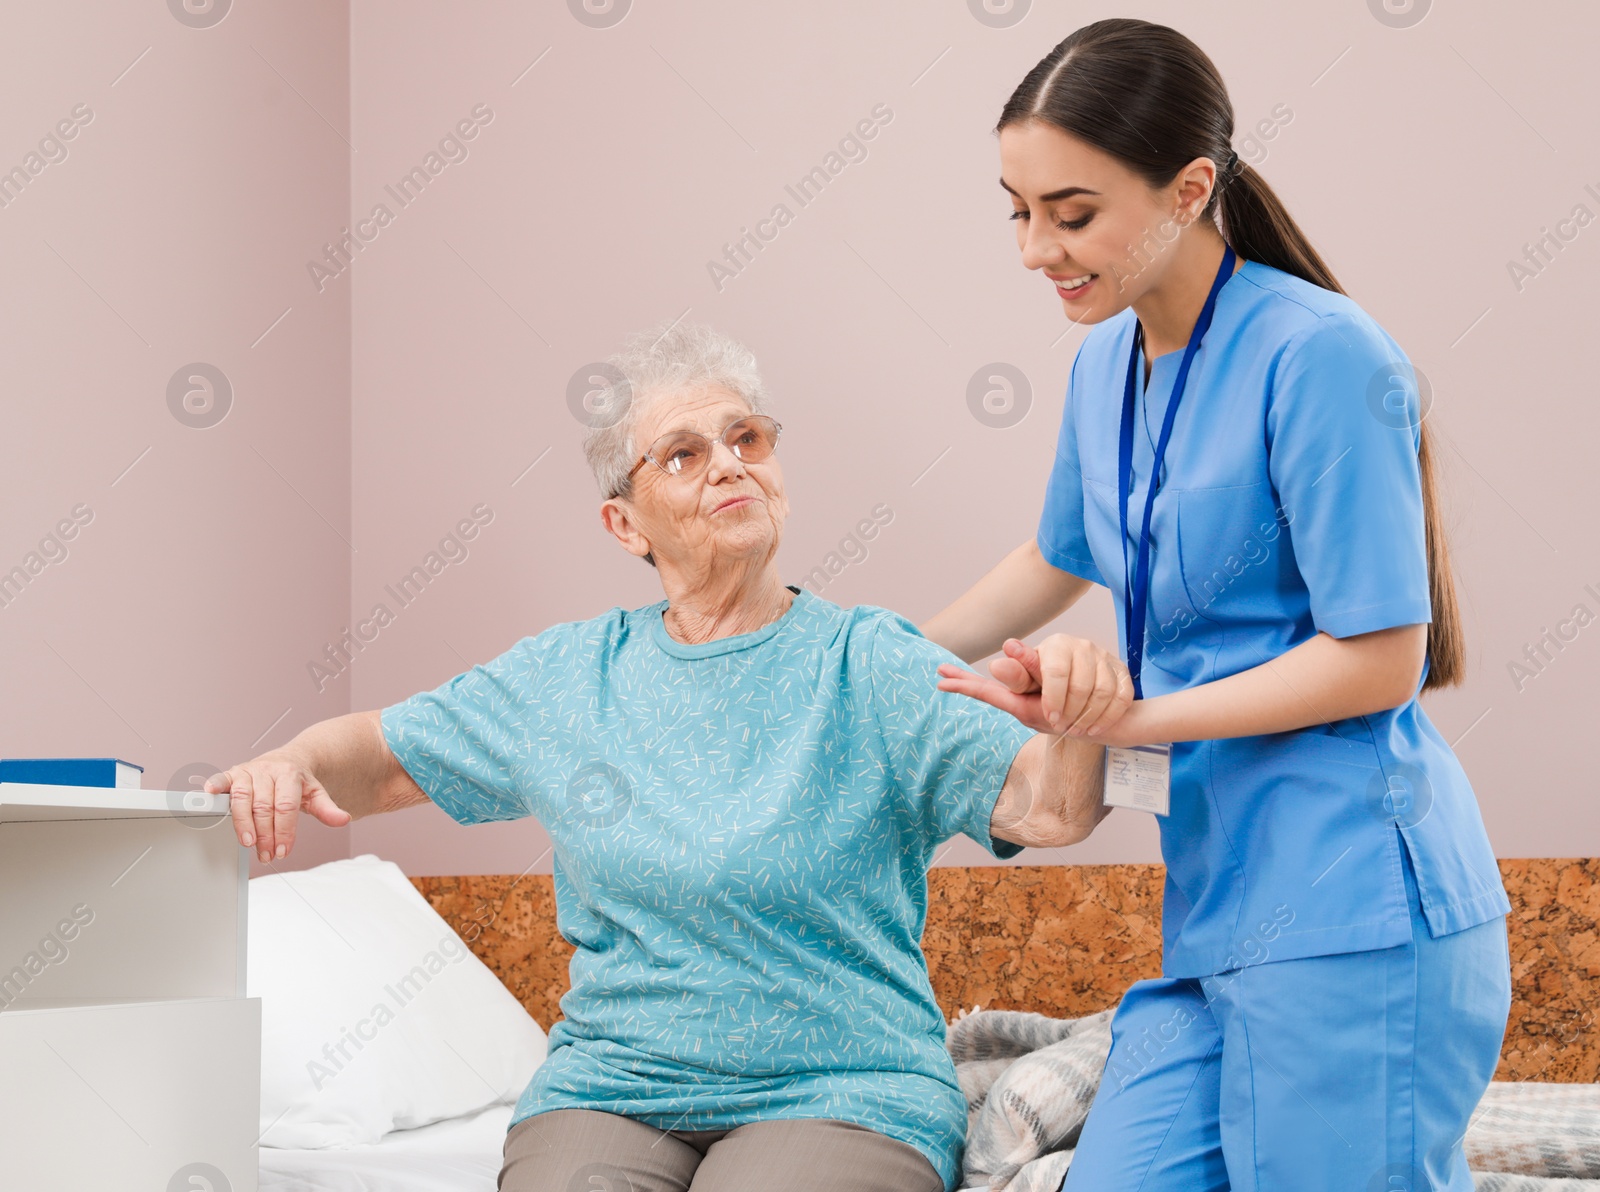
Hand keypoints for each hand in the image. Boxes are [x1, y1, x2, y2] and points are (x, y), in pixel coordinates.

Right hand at [204, 750, 351, 862]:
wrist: (289, 760)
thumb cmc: (299, 782)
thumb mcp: (316, 794)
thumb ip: (327, 809)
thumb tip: (343, 820)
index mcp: (290, 774)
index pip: (285, 807)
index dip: (284, 831)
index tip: (283, 851)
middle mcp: (267, 770)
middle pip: (263, 807)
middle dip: (264, 835)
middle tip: (267, 855)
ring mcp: (248, 771)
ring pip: (241, 798)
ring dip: (242, 824)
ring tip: (247, 844)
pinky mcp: (232, 773)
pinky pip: (222, 779)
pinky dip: (215, 786)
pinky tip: (209, 796)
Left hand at [937, 634, 1133, 736]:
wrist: (1077, 700)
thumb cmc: (1044, 692)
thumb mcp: (1024, 689)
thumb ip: (1013, 679)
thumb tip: (995, 666)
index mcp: (1055, 646)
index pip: (1056, 672)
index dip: (1053, 699)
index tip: (1049, 718)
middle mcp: (1082, 646)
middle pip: (1081, 685)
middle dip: (1070, 712)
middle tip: (1060, 726)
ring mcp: (1105, 658)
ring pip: (1103, 692)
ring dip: (1089, 717)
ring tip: (1076, 729)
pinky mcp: (1122, 673)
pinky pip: (1122, 697)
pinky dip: (1108, 718)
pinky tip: (1094, 728)